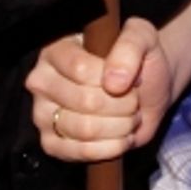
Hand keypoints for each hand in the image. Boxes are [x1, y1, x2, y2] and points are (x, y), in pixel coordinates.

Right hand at [25, 16, 177, 162]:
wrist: (147, 89)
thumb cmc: (139, 58)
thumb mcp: (142, 37)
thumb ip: (130, 46)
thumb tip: (114, 81)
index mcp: (57, 48)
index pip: (80, 69)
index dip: (111, 79)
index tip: (131, 78)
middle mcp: (42, 80)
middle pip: (84, 102)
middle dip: (122, 106)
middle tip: (134, 101)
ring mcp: (43, 113)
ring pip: (84, 129)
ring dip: (120, 127)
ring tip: (129, 117)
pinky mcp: (51, 143)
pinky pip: (79, 153)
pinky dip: (110, 148)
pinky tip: (122, 137)